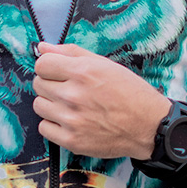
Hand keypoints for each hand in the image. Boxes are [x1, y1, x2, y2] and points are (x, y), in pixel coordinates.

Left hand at [32, 42, 169, 159]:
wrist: (149, 126)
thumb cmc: (130, 93)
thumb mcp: (105, 65)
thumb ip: (71, 53)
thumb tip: (42, 47)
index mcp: (83, 72)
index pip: (42, 64)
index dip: (49, 66)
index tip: (57, 72)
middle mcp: (74, 95)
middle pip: (38, 84)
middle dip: (50, 84)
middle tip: (68, 89)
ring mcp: (72, 119)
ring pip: (39, 105)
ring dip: (50, 104)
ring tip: (69, 105)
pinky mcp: (72, 140)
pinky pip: (44, 128)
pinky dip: (53, 124)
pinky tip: (69, 120)